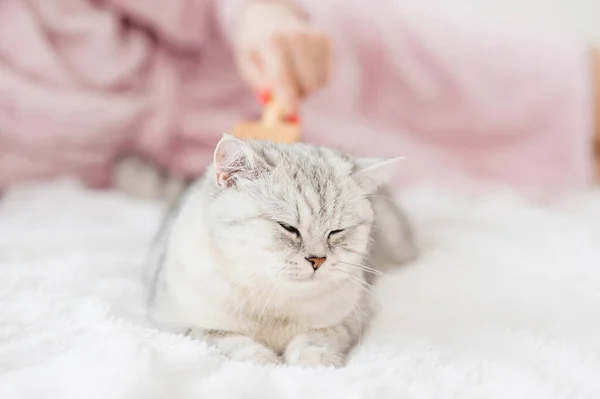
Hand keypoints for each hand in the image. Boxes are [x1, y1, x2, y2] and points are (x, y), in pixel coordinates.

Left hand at [234, 1, 330, 115]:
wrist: (270, 14)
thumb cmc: (257, 45)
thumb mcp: (247, 63)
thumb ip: (260, 85)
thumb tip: (276, 104)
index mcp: (272, 41)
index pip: (283, 78)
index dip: (288, 101)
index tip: (290, 115)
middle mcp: (296, 36)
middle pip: (306, 84)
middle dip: (295, 95)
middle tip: (284, 89)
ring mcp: (314, 37)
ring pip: (317, 83)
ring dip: (305, 88)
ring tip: (292, 75)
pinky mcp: (326, 39)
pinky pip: (325, 77)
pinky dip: (315, 79)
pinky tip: (303, 66)